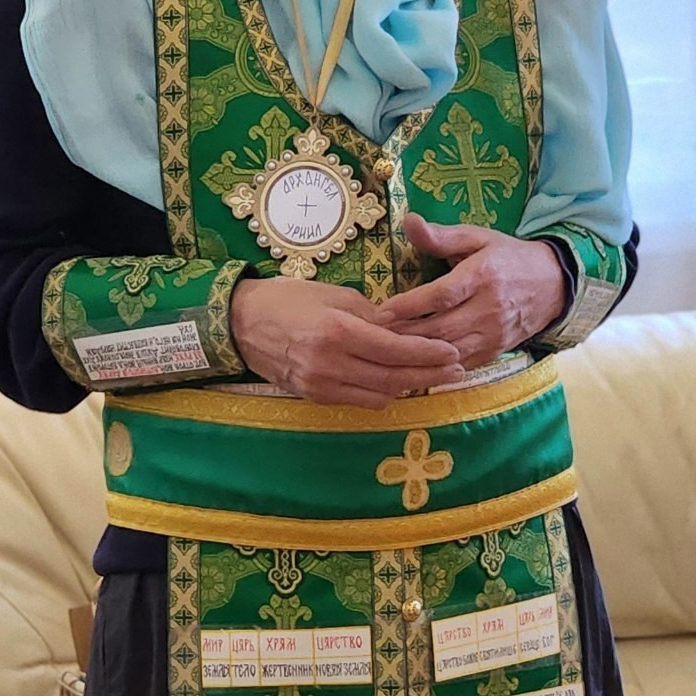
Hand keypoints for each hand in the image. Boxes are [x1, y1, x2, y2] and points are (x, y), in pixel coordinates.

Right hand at [231, 270, 464, 408]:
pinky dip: (382, 393)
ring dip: (410, 387)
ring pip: (380, 395)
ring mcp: (321, 384)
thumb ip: (370, 315)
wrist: (239, 324)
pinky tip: (397, 383)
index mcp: (338, 331)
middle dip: (429, 375)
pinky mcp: (314, 396)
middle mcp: (331, 363)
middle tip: (457, 370)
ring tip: (433, 376)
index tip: (452, 353)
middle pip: (393, 378)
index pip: (395, 349)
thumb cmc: (287, 298)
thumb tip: (403, 328)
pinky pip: (359, 400)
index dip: (428, 354)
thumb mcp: (332, 295)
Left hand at [370, 213, 567, 367]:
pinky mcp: (496, 352)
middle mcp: (489, 308)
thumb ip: (441, 235)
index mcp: (483, 275)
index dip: (409, 306)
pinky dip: (436, 366)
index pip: (441, 295)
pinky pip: (461, 364)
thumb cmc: (507, 257)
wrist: (554, 285)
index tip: (380, 311)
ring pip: (449, 351)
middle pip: (441, 329)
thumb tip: (409, 221)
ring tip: (385, 352)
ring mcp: (494, 334)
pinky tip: (412, 365)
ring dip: (416, 354)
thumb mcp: (477, 238)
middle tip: (371, 336)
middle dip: (404, 335)